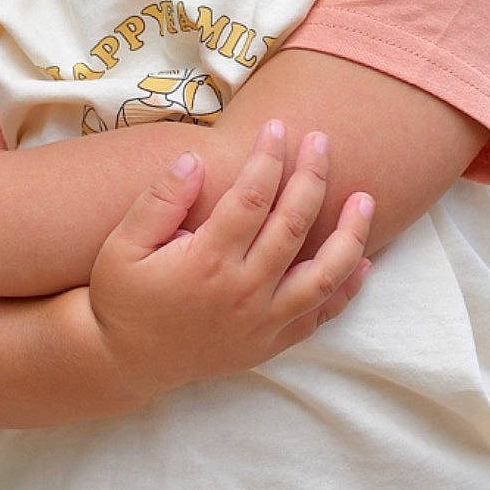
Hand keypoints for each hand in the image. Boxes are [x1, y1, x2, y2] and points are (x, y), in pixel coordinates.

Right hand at [85, 119, 373, 402]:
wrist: (125, 362)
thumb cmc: (122, 297)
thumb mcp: (122, 246)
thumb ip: (158, 202)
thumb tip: (195, 160)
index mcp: (206, 262)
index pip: (252, 198)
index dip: (269, 158)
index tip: (278, 127)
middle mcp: (242, 292)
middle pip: (294, 225)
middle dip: (312, 177)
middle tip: (322, 141)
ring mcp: (262, 322)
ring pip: (324, 275)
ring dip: (350, 234)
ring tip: (366, 199)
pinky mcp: (270, 343)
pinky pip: (320, 317)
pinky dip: (346, 290)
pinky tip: (364, 262)